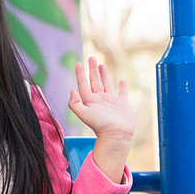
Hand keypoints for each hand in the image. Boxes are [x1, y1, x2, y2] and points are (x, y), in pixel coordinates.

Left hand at [68, 57, 133, 182]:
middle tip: (91, 58)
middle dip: (92, 69)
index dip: (80, 73)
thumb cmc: (99, 125)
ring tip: (101, 65)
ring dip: (104, 75)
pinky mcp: (122, 104)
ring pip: (106, 84)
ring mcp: (111, 102)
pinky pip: (122, 93)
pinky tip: (121, 80)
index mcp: (89, 101)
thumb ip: (74, 103)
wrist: (116, 135)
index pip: (83, 84)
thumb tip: (71, 90)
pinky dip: (122, 87)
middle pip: (94, 81)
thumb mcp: (83, 113)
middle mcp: (99, 99)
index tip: (78, 63)